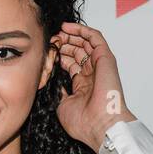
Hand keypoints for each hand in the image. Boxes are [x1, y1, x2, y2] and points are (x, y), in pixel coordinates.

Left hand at [50, 21, 135, 150]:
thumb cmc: (84, 122)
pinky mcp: (105, 58)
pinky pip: (95, 37)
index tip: (47, 52)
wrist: (100, 125)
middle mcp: (92, 74)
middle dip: (63, 44)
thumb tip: (53, 83)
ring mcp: (100, 65)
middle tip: (51, 40)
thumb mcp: (62, 105)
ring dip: (71, 35)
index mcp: (83, 85)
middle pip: (77, 51)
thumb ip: (59, 92)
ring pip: (85, 42)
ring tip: (57, 32)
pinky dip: (82, 30)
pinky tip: (67, 27)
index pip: (71, 63)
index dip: (59, 55)